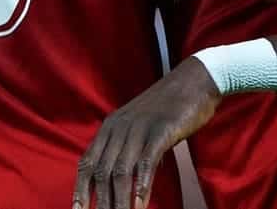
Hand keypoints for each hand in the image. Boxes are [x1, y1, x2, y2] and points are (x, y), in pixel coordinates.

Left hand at [74, 57, 221, 208]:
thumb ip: (129, 150)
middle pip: (102, 172)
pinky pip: (146, 162)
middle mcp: (119, 127)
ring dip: (119, 202)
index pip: (87, 162)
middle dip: (100, 202)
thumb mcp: (140, 126)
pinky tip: (141, 204)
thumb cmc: (169, 108)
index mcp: (110, 126)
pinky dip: (141, 186)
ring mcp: (139, 127)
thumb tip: (127, 182)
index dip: (81, 189)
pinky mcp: (161, 129)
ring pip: (121, 171)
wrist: (195, 80)